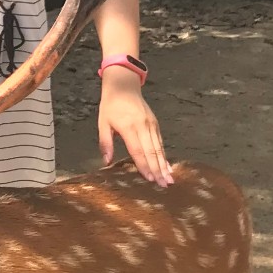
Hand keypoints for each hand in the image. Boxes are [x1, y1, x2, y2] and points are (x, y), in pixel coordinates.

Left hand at [98, 69, 172, 186]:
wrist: (123, 86)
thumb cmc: (110, 106)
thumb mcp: (102, 123)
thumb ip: (105, 142)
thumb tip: (106, 162)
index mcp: (128, 127)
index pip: (137, 150)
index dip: (144, 165)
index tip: (149, 179)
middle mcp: (143, 126)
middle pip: (152, 151)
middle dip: (158, 170)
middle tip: (164, 185)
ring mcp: (151, 125)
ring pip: (159, 148)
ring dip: (164, 165)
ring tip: (169, 179)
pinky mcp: (155, 124)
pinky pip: (161, 142)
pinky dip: (165, 155)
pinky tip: (168, 166)